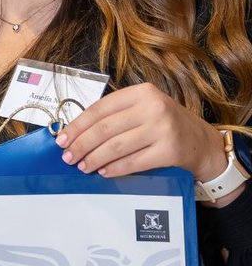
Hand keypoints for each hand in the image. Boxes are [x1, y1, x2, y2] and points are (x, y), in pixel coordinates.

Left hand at [55, 82, 227, 182]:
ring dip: (94, 159)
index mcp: (142, 92)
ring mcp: (163, 128)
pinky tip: (103, 172)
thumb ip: (115, 116)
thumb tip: (75, 133)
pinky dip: (114, 168)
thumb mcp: (144, 110)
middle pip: (104, 129)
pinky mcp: (170, 151)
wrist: (204, 144)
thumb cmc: (165, 125)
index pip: (99, 109)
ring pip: (115, 146)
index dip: (77, 126)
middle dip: (81, 145)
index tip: (61, 139)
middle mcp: (153, 107)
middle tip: (67, 157)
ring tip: (82, 166)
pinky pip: (133, 162)